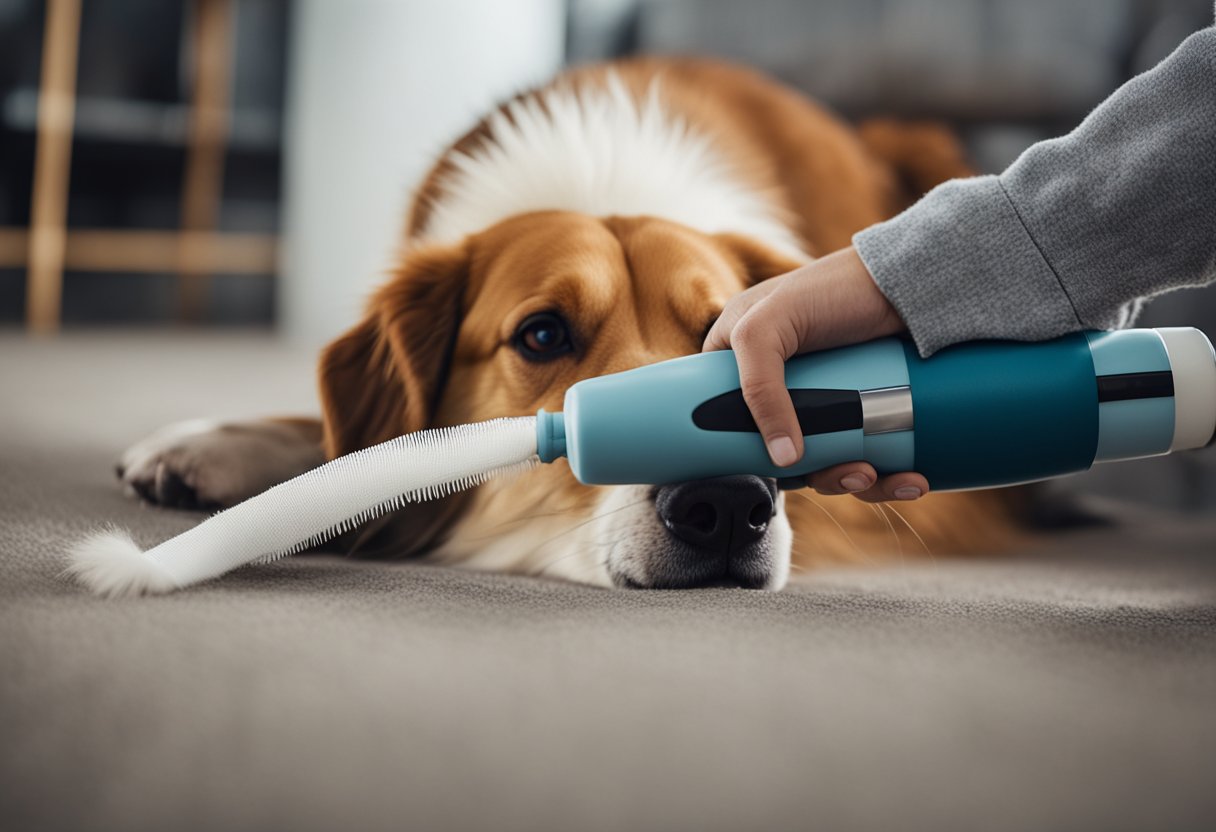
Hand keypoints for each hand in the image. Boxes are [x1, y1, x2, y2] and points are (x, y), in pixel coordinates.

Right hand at [703, 246, 929, 501]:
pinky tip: (909, 477)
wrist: (906, 283)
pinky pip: (865, 457)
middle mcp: (777, 388)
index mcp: (738, 365)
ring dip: (854, 481)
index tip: (776, 472)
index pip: (724, 425)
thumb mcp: (766, 327)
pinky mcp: (862, 410)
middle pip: (781, 454)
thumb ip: (757, 386)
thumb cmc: (829, 288)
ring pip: (826, 463)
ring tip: (878, 473)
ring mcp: (822, 401)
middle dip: (818, 475)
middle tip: (851, 472)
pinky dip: (886, 477)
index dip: (744, 456)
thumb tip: (782, 459)